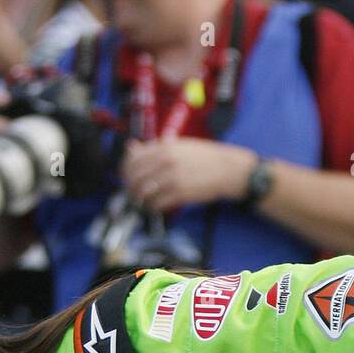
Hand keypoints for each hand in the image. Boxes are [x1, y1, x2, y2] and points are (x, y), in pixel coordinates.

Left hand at [121, 138, 257, 211]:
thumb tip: (131, 148)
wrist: (227, 169)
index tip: (128, 177)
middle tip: (134, 192)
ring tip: (144, 200)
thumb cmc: (204, 157)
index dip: (126, 172)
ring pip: (143, 192)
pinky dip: (153, 206)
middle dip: (131, 187)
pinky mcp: (180, 193)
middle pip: (135, 178)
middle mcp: (166, 162)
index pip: (133, 160)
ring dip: (140, 199)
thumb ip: (153, 148)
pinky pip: (156, 203)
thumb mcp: (178, 145)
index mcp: (164, 148)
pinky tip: (156, 205)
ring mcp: (172, 178)